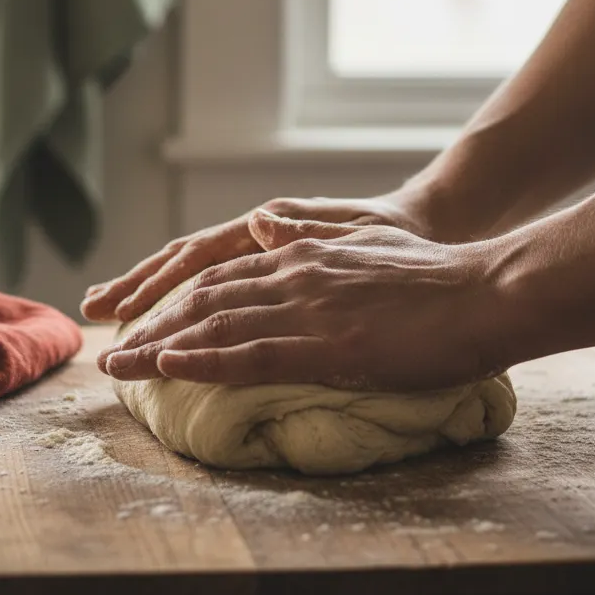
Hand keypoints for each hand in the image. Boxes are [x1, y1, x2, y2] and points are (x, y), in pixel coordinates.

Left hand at [96, 211, 506, 393]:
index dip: (173, 296)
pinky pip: (251, 354)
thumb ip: (313, 238)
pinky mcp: (328, 345)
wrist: (485, 290)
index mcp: (303, 255)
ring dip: (158, 345)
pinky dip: (203, 360)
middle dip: (149, 321)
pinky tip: (169, 367)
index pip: (220, 274)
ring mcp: (308, 308)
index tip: (139, 317)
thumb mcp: (366, 243)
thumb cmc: (437, 273)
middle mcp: (294, 274)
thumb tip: (263, 227)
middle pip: (203, 297)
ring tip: (117, 364)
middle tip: (108, 346)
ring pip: (214, 324)